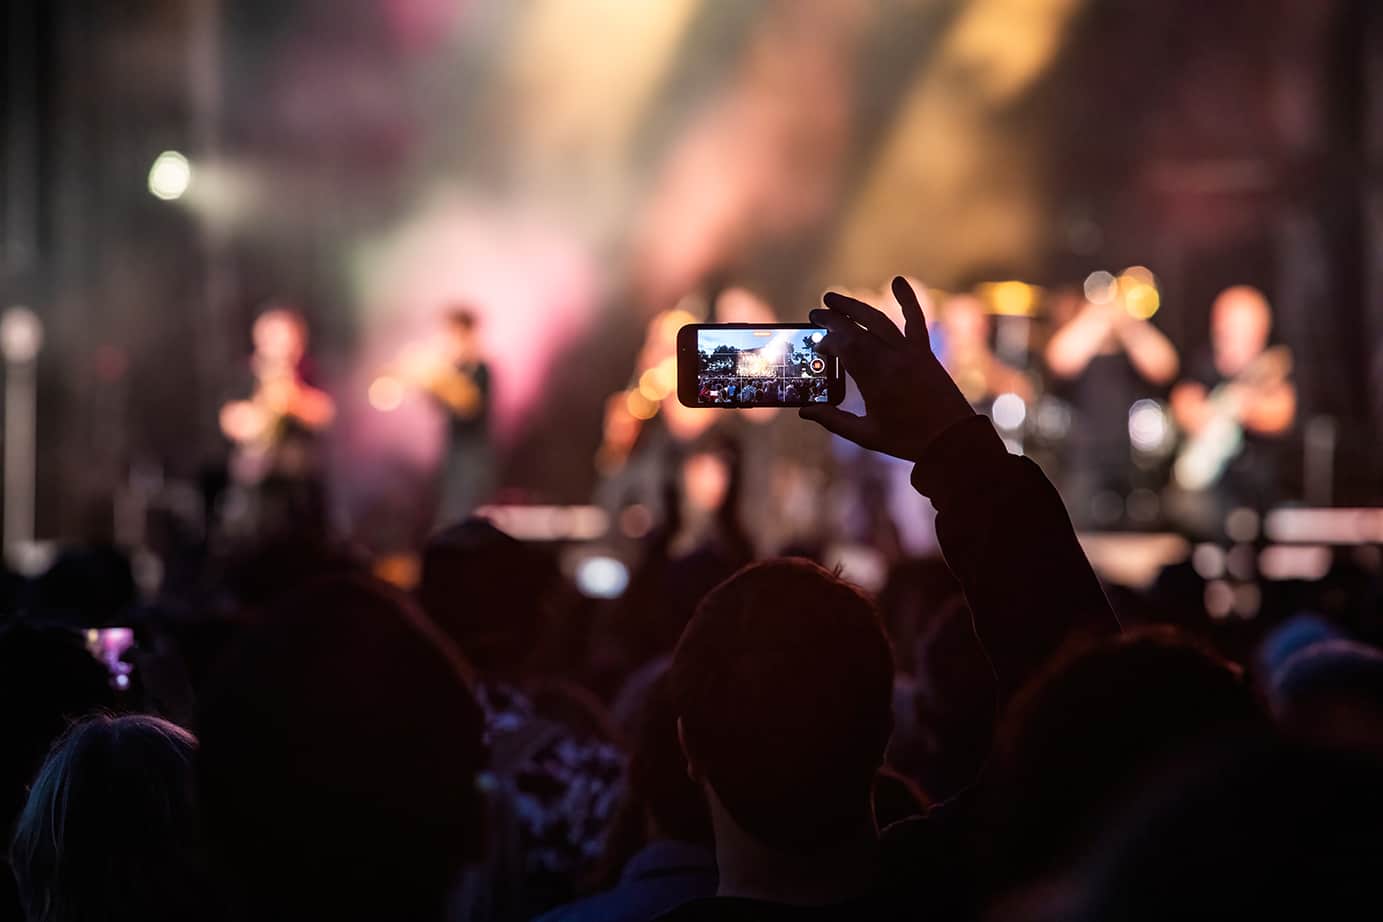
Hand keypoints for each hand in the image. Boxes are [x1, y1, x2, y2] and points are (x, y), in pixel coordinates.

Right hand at [801, 276, 974, 461]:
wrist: (953, 439)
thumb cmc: (908, 440)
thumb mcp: (866, 435)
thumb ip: (834, 420)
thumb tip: (805, 411)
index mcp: (874, 379)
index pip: (843, 347)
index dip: (827, 342)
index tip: (817, 345)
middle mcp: (890, 359)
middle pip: (856, 330)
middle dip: (833, 319)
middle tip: (815, 313)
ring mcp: (909, 352)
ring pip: (878, 320)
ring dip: (854, 307)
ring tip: (834, 299)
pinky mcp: (925, 352)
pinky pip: (916, 320)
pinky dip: (908, 299)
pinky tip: (897, 281)